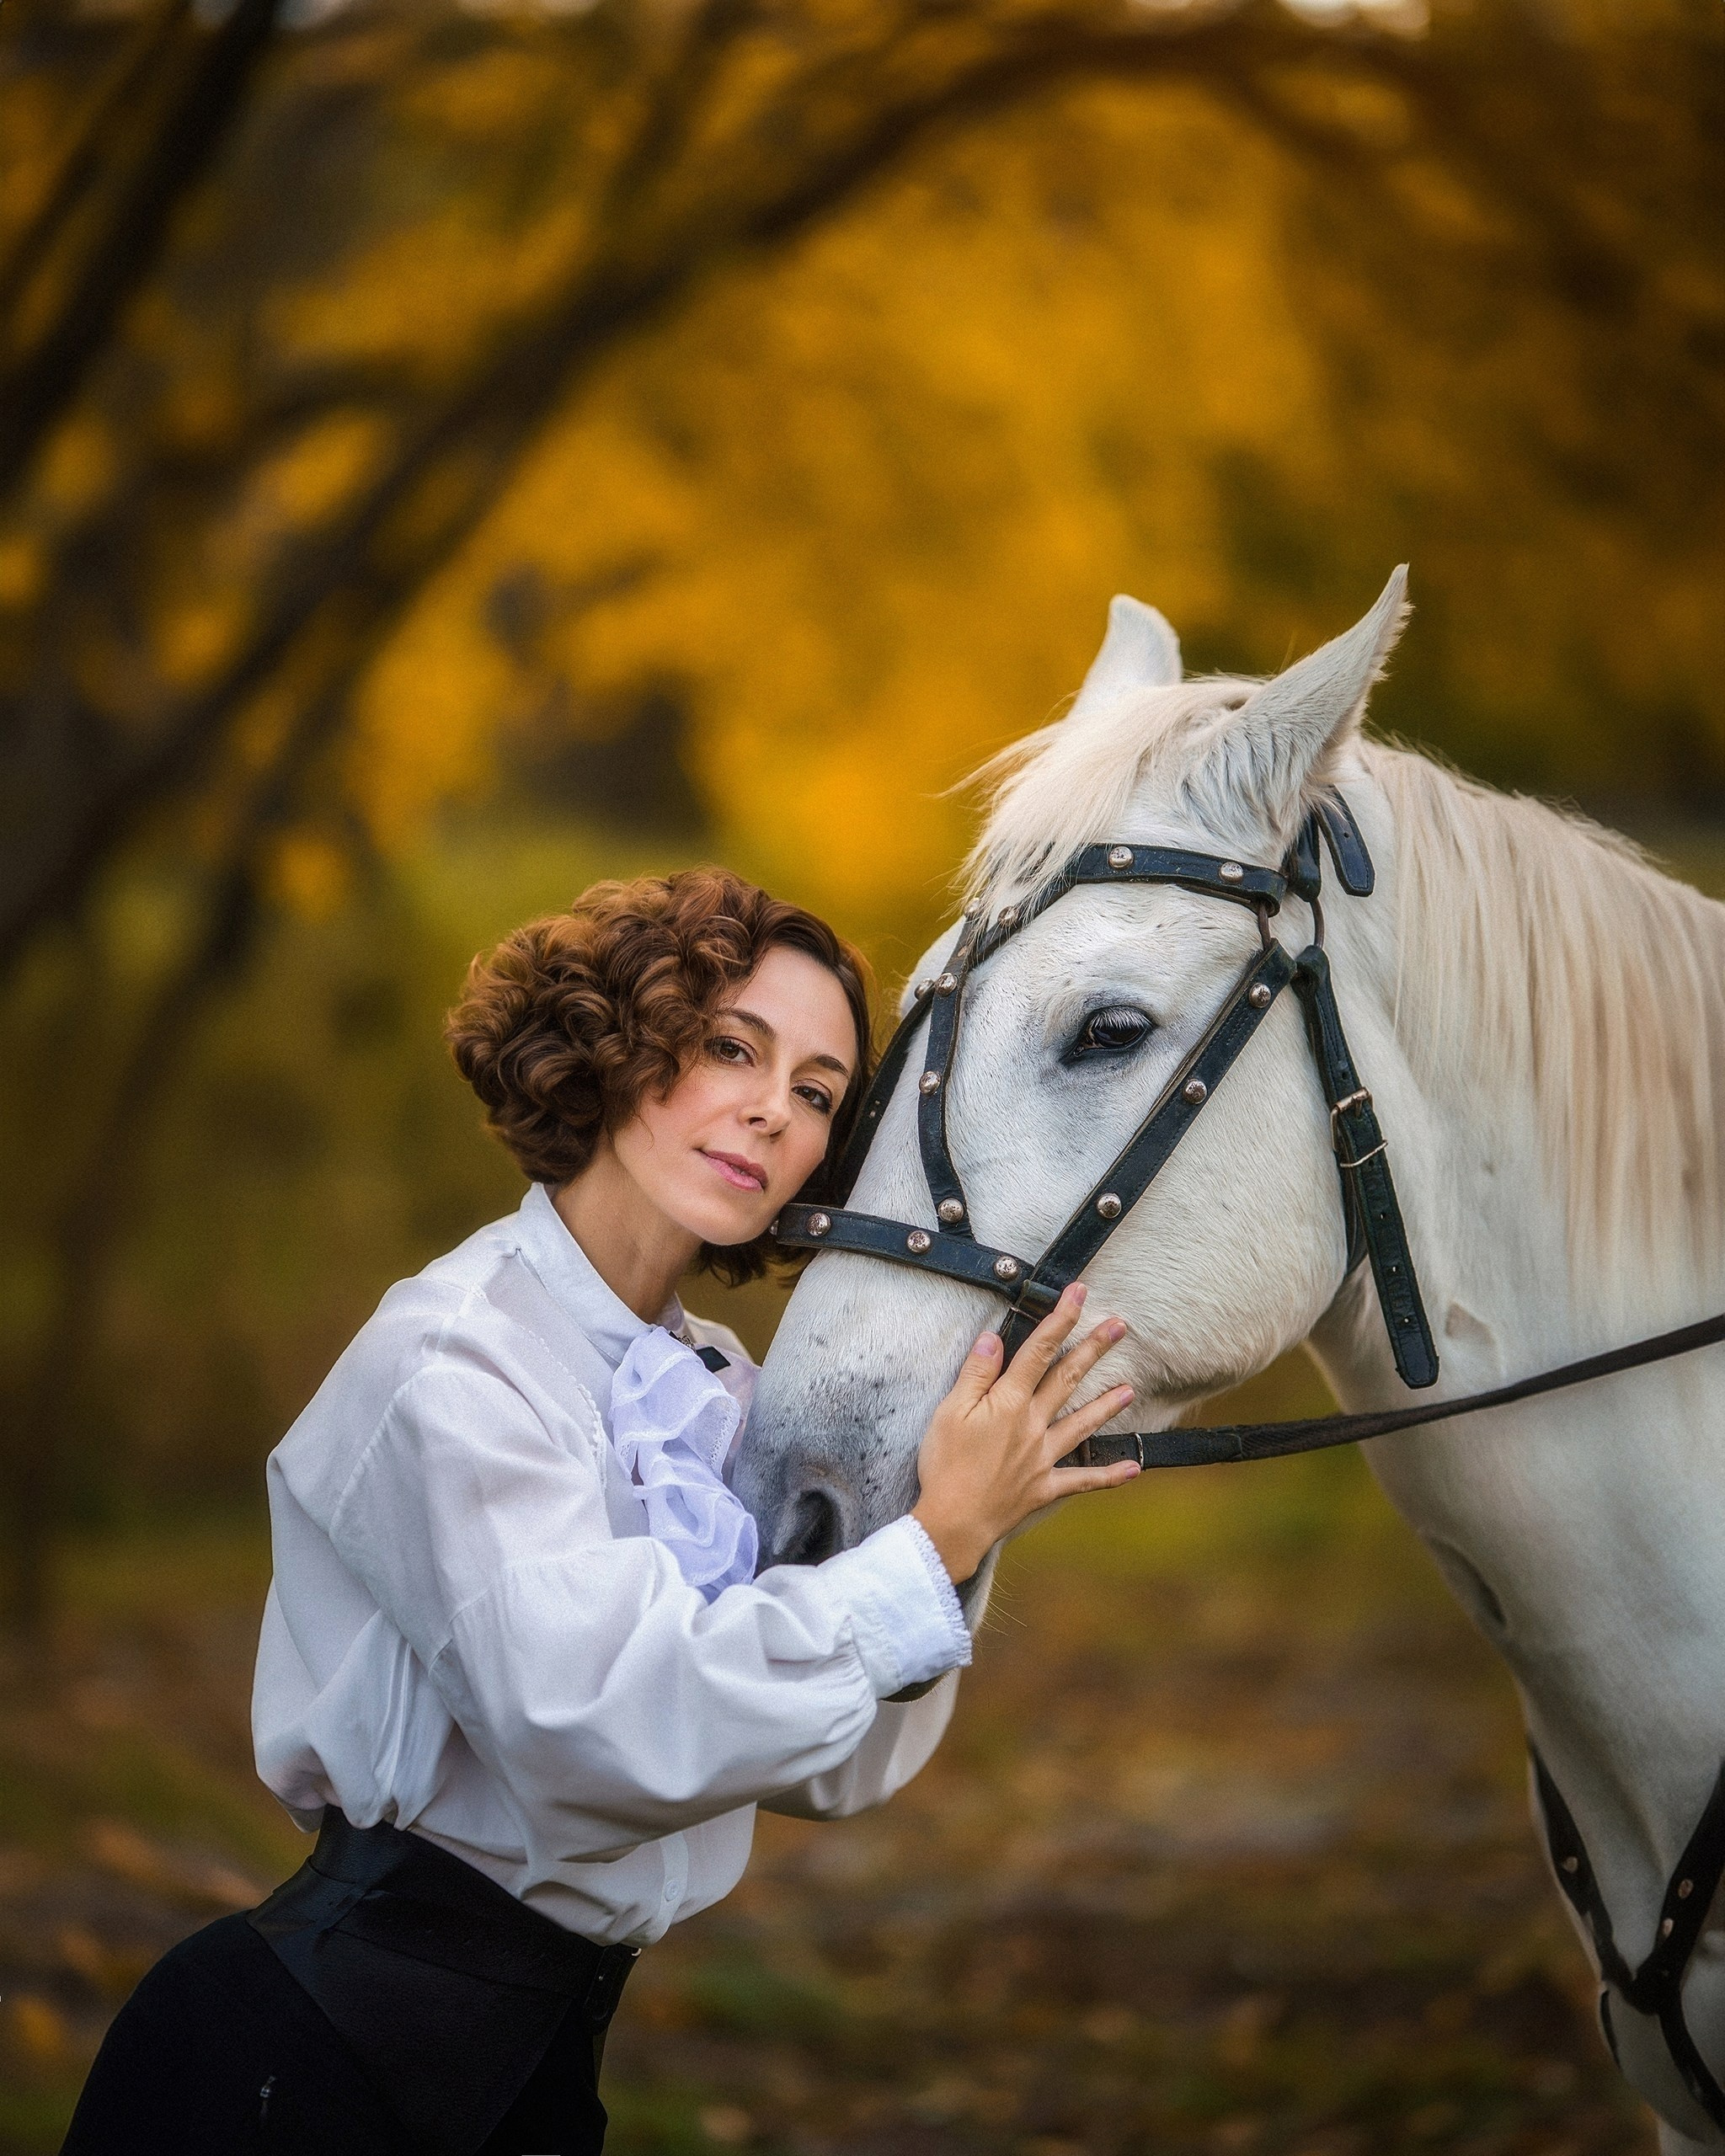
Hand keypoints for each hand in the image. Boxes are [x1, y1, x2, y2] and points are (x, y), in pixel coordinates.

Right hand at [911, 1284, 1136, 1584]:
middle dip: (1094, 1348)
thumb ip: (975, 1374)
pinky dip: (1109, 1475)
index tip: (1078, 1292)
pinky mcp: (1044, 1486)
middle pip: (1068, 1379)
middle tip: (1120, 1325)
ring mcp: (1043, 1457)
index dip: (1060, 1319)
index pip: (1039, 1351)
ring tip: (1129, 1389)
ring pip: (1081, 1424)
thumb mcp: (949, 1412)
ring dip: (1106, 1405)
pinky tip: (1133, 1468)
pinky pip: (1082, 1480)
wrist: (954, 1522)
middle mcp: (1033, 1425)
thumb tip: (993, 1338)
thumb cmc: (945, 1465)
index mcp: (1009, 1403)